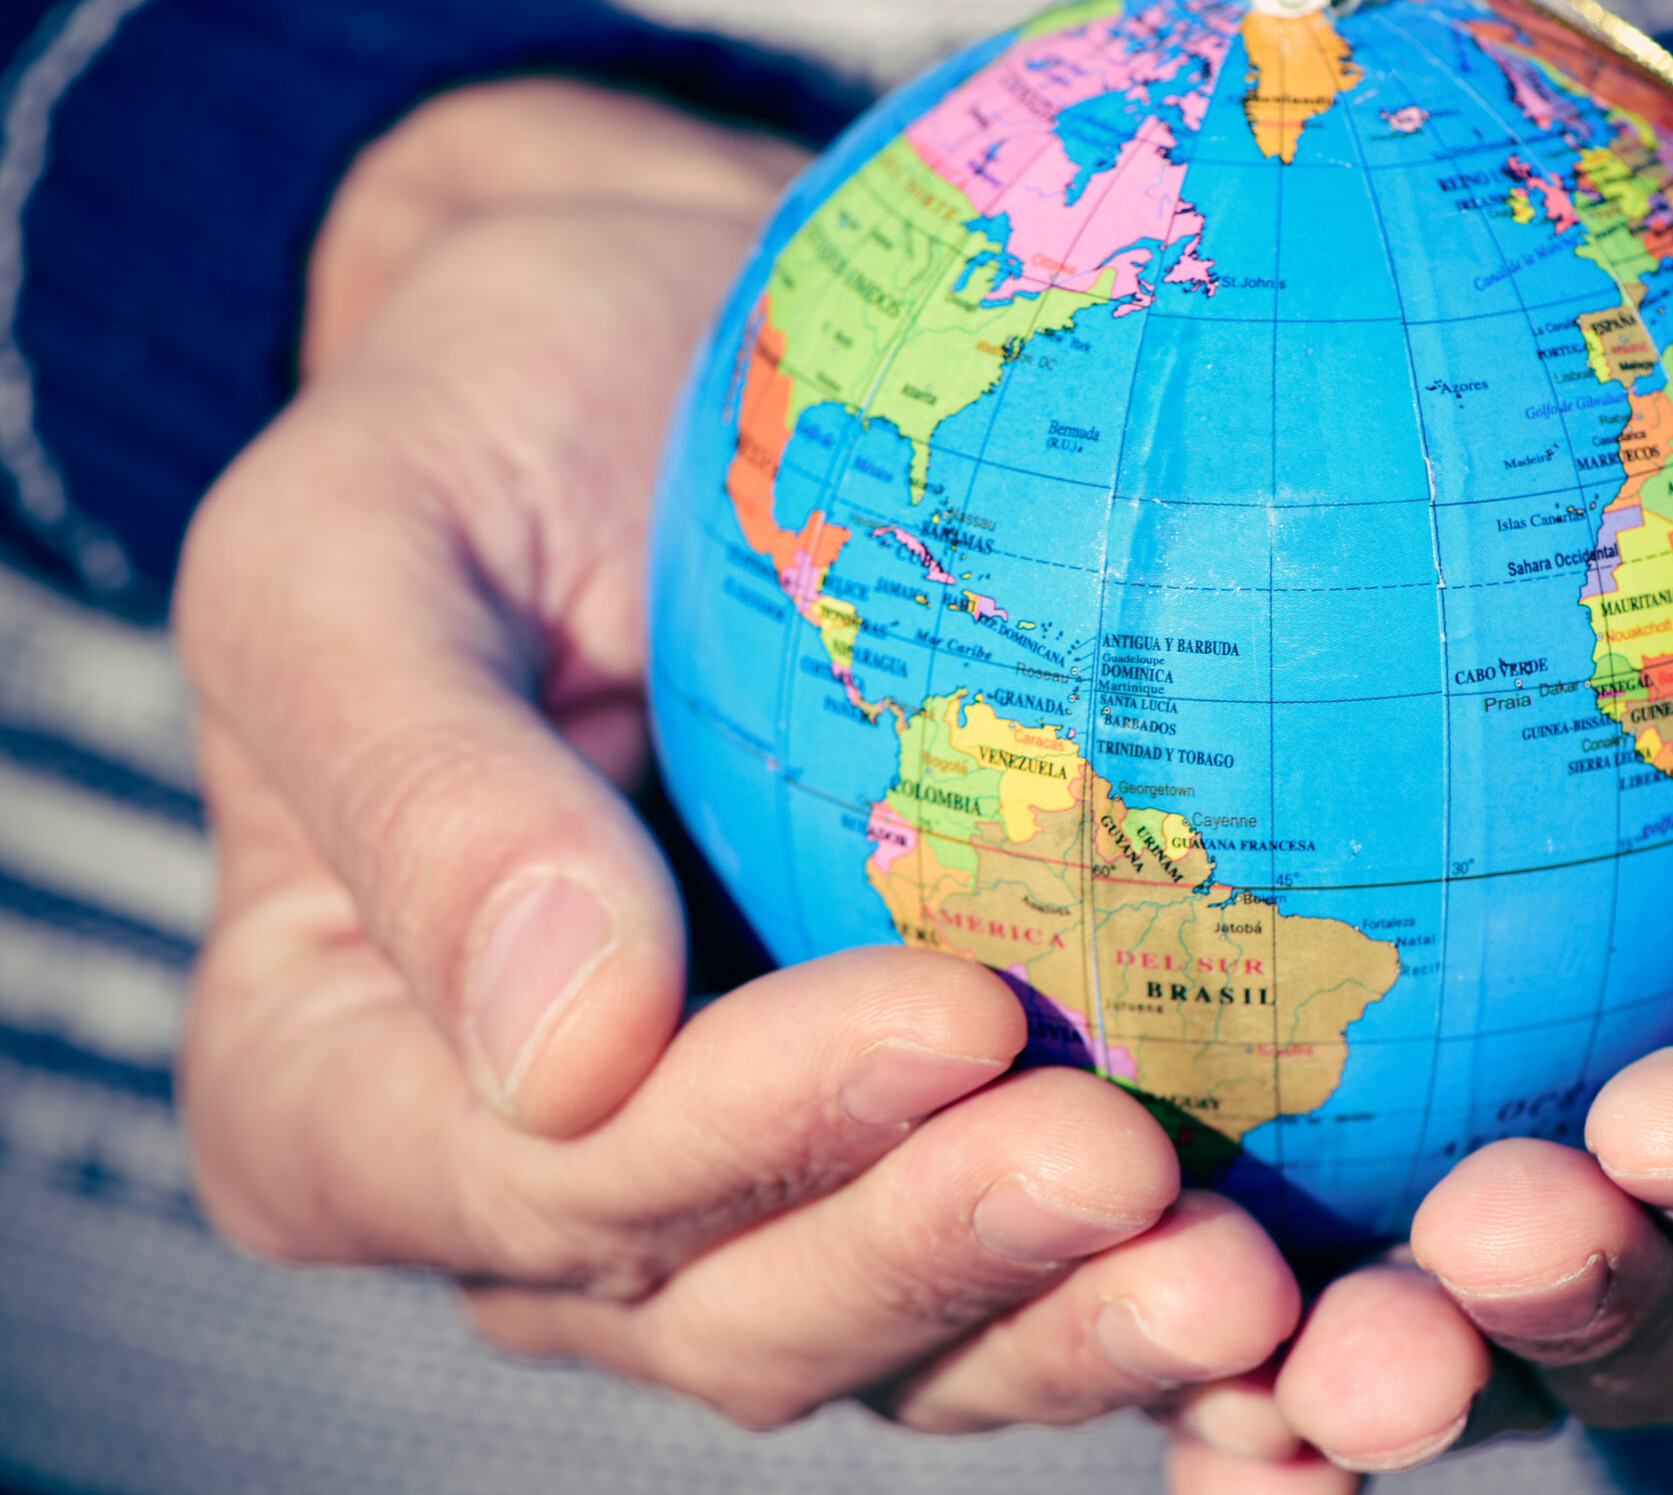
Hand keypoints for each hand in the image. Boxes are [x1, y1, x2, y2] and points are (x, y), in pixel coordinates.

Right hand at [175, 80, 1299, 1429]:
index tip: (952, 1015)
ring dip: (1074, 1320)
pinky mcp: (921, 1142)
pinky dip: (1144, 1284)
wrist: (657, 373)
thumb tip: (565, 1050)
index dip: (745, 1131)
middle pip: (737, 1301)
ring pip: (904, 1333)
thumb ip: (415, 787)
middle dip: (940, 1251)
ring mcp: (750, 1187)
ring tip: (1241, 1273)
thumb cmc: (483, 425)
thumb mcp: (353, 545)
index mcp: (343, 1090)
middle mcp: (539, 1190)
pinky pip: (1027, 1264)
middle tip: (1131, 1164)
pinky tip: (1295, 1264)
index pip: (543, 1175)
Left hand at [1157, 187, 1672, 1489]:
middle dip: (1596, 1309)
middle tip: (1479, 1232)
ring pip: (1485, 1321)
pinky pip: (1302, 1219)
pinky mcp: (1374, 1085)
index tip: (1668, 1111)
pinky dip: (1227, 1293)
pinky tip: (1139, 1271)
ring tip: (1273, 1348)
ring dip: (1402, 1357)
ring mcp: (1552, 1137)